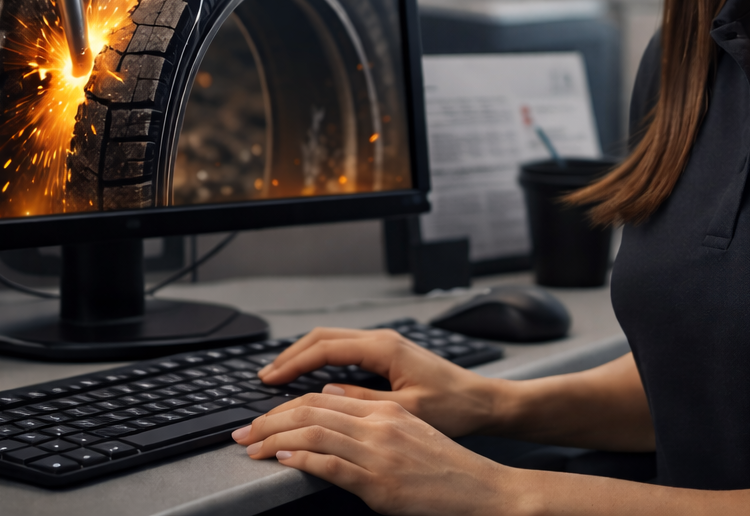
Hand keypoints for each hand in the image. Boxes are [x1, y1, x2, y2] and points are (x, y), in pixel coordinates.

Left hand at [232, 390, 528, 515]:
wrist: (481, 488)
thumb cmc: (445, 466)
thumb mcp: (408, 429)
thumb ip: (369, 415)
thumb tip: (329, 402)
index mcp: (384, 410)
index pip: (321, 398)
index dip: (284, 406)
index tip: (261, 418)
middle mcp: (379, 424)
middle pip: (311, 411)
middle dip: (268, 420)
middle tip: (242, 432)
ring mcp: (379, 452)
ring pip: (313, 433)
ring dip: (274, 439)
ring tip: (252, 447)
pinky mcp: (379, 482)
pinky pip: (330, 464)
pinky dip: (300, 459)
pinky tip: (282, 460)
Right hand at [256, 327, 505, 436]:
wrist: (484, 401)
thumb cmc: (455, 407)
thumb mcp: (406, 410)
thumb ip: (363, 402)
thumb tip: (326, 393)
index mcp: (385, 348)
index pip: (326, 348)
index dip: (293, 363)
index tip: (270, 379)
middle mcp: (383, 340)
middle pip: (324, 337)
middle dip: (291, 355)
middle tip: (265, 376)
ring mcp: (386, 344)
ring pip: (333, 340)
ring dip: (304, 355)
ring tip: (280, 374)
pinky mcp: (389, 353)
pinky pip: (345, 348)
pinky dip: (321, 358)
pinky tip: (311, 374)